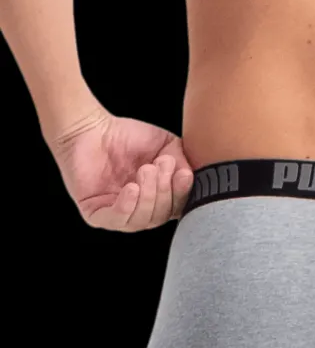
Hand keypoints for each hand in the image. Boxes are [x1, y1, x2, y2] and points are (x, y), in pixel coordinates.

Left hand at [48, 104, 194, 230]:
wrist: (90, 127)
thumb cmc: (127, 136)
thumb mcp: (167, 146)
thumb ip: (184, 162)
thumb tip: (192, 178)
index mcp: (159, 201)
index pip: (178, 209)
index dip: (183, 195)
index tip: (184, 174)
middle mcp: (140, 212)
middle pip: (161, 216)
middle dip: (164, 191)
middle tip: (159, 166)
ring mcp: (119, 216)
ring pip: (142, 220)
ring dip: (148, 196)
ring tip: (145, 170)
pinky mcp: (96, 215)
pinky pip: (116, 220)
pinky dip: (127, 206)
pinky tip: (131, 188)